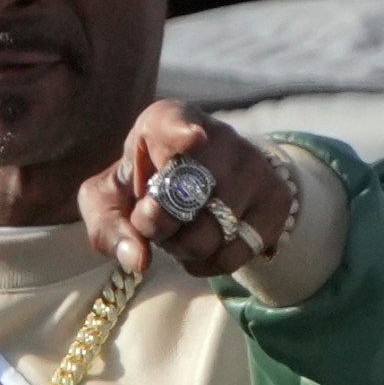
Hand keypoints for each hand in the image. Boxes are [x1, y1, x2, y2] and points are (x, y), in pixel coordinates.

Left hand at [79, 102, 292, 280]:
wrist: (201, 185)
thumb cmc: (143, 188)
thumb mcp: (108, 201)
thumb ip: (107, 227)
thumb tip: (138, 258)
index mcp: (165, 121)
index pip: (174, 123)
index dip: (181, 132)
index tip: (192, 138)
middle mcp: (217, 136)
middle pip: (186, 199)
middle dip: (159, 226)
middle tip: (152, 223)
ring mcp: (252, 165)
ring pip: (212, 233)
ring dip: (184, 249)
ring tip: (179, 232)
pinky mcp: (276, 198)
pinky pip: (236, 253)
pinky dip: (210, 263)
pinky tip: (202, 247)